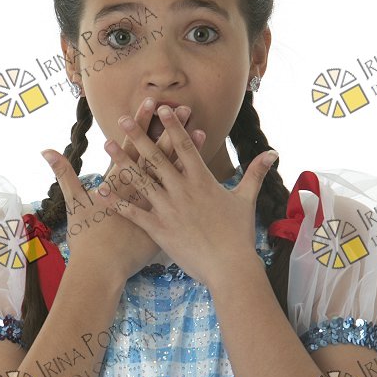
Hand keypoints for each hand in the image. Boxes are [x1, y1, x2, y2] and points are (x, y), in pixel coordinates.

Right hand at [41, 99, 205, 283]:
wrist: (100, 270)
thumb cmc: (85, 238)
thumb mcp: (73, 202)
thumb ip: (64, 173)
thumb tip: (45, 150)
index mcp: (116, 183)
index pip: (131, 145)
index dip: (141, 123)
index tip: (151, 102)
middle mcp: (138, 191)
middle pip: (157, 154)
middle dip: (169, 129)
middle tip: (183, 107)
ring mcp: (152, 207)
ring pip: (173, 174)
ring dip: (186, 152)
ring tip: (199, 130)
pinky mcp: (162, 223)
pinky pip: (181, 199)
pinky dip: (191, 185)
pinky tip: (205, 172)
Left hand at [104, 104, 277, 289]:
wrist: (230, 268)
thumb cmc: (239, 235)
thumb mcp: (246, 200)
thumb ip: (255, 173)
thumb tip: (274, 153)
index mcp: (202, 181)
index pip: (185, 146)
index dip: (173, 126)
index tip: (162, 108)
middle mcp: (183, 190)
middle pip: (157, 157)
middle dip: (139, 135)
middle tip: (123, 118)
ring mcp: (169, 209)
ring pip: (141, 180)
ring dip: (122, 161)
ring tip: (107, 145)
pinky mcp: (159, 229)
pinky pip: (134, 212)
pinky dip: (118, 202)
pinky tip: (102, 191)